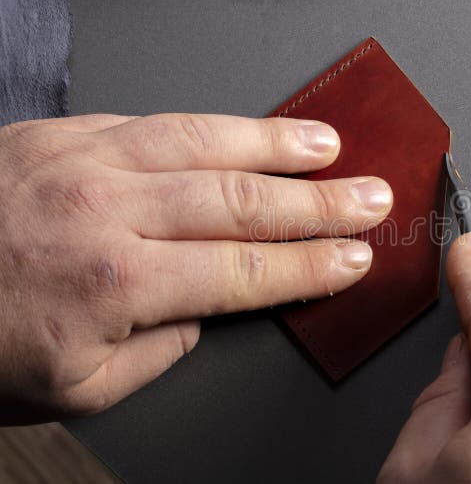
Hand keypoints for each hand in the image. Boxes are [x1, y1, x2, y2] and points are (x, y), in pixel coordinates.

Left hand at [0, 114, 391, 423]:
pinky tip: (246, 127)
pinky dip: (211, 123)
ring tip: (328, 145)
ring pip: (205, 142)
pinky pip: (153, 119)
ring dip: (276, 143)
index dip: (312, 264)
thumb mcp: (77, 387)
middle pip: (241, 200)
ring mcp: (85, 161)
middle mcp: (110, 211)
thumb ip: (159, 349)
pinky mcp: (63, 134)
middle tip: (371, 195)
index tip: (355, 256)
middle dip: (319, 200)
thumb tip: (208, 309)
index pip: (246, 269)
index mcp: (117, 284)